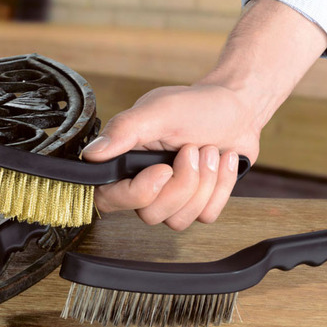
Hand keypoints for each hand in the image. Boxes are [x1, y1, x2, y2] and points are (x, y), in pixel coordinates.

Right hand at [82, 83, 259, 229]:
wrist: (236, 108)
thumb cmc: (196, 105)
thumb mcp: (159, 110)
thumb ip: (124, 130)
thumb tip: (91, 154)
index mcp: (124, 162)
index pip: (109, 200)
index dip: (137, 193)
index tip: (163, 169)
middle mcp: (143, 184)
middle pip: (150, 214)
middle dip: (182, 183)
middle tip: (194, 149)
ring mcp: (170, 198)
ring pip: (179, 220)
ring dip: (205, 183)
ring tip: (210, 151)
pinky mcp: (196, 205)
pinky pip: (205, 216)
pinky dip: (221, 187)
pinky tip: (222, 162)